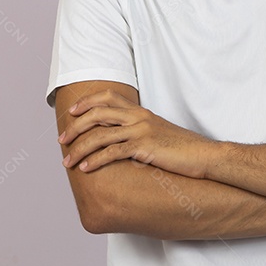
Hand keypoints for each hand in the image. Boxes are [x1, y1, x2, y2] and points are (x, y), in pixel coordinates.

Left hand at [58, 89, 216, 178]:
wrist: (203, 155)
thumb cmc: (181, 148)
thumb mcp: (158, 133)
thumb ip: (138, 132)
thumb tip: (119, 140)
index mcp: (140, 111)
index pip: (108, 97)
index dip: (87, 102)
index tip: (72, 113)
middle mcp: (138, 117)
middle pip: (98, 113)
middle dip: (75, 126)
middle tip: (62, 140)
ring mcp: (141, 131)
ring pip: (100, 135)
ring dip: (80, 148)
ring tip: (67, 161)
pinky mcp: (144, 147)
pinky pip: (113, 152)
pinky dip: (95, 160)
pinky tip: (85, 168)